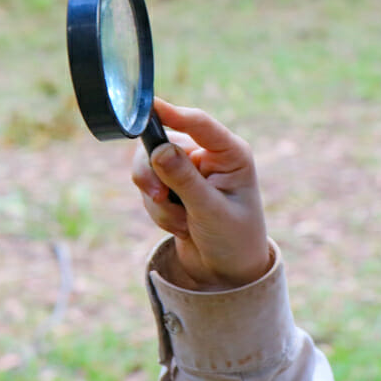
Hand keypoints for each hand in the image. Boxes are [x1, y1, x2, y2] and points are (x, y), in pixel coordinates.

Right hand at [132, 98, 270, 288]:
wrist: (228, 274)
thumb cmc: (233, 240)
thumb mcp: (210, 210)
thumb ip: (184, 180)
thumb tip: (159, 149)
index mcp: (230, 153)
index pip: (198, 123)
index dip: (171, 113)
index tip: (147, 107)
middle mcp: (209, 156)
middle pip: (163, 144)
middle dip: (155, 174)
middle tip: (158, 196)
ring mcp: (190, 171)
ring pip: (150, 168)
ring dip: (158, 200)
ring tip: (180, 223)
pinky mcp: (173, 188)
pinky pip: (149, 189)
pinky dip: (157, 211)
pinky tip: (179, 227)